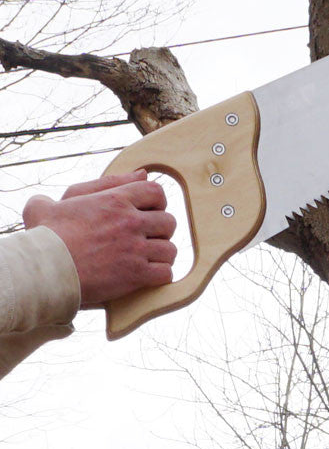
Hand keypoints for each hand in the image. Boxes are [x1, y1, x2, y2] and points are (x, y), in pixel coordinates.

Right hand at [22, 171, 177, 306]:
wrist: (40, 271)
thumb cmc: (44, 237)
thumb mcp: (54, 202)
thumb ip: (92, 186)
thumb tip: (137, 173)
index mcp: (115, 200)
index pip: (156, 192)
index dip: (157, 203)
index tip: (148, 213)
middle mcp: (130, 222)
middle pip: (169, 222)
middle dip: (161, 231)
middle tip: (147, 238)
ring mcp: (135, 248)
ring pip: (169, 249)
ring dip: (161, 255)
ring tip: (148, 259)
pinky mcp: (136, 274)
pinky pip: (165, 272)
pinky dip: (160, 275)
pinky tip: (148, 275)